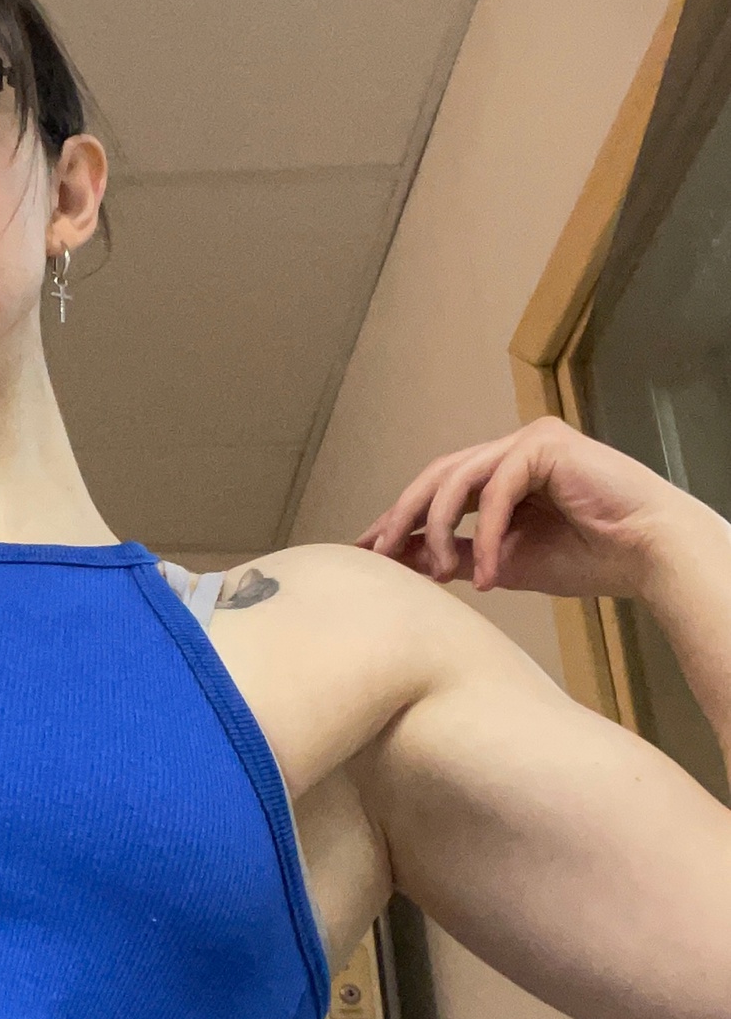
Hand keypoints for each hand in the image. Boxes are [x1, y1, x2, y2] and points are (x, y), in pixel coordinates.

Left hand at [355, 415, 690, 599]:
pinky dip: (486, 535)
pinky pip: (496, 490)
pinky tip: (486, 576)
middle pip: (437, 477)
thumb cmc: (590, 558)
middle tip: (381, 556)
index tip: (367, 550)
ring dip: (441, 530)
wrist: (651, 555)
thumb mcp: (504, 562)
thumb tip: (404, 558)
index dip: (400, 518)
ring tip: (439, 574)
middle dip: (403, 517)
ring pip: (458, 479)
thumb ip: (456, 554)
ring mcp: (528, 442)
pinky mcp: (545, 447)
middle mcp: (511, 450)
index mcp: (501, 473)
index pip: (438, 489)